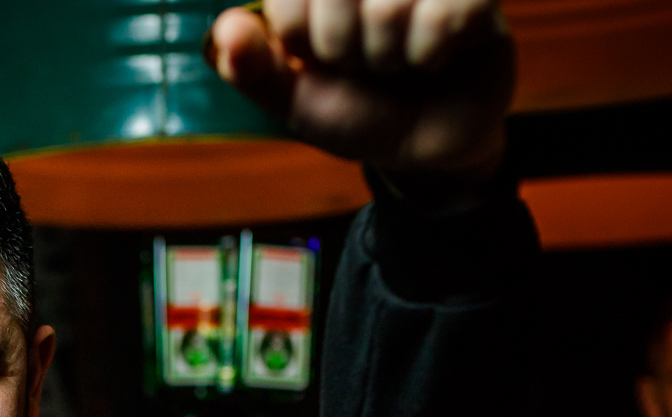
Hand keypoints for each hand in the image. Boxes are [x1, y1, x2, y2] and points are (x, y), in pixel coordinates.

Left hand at [207, 1, 512, 184]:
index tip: (318, 56)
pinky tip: (435, 56)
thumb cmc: (355, 111)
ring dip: (389, 56)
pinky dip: (430, 50)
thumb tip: (227, 29)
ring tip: (398, 63)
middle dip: (343, 48)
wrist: (423, 147)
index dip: (302, 37)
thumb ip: (251, 68)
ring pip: (390, 5)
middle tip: (360, 63)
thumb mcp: (293, 99)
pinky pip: (444, 11)